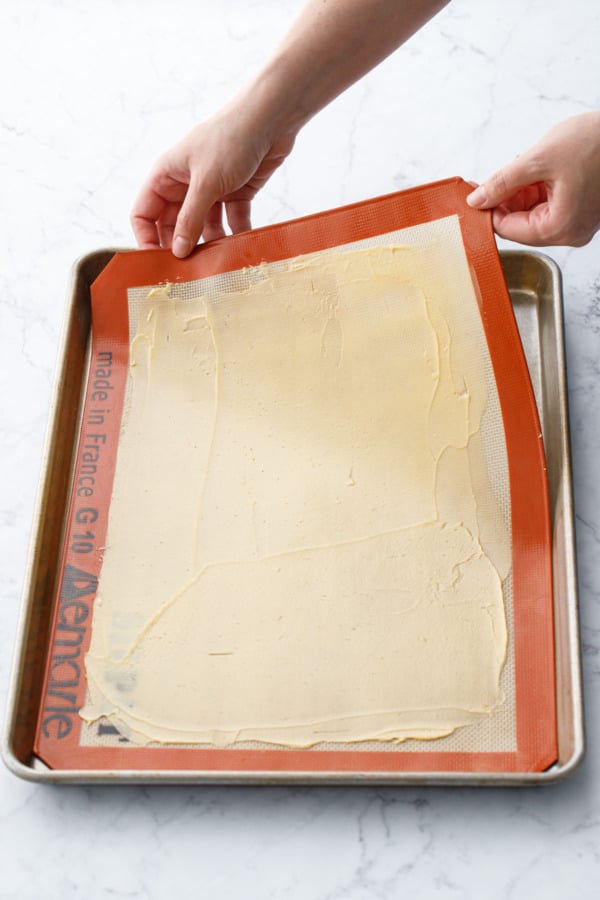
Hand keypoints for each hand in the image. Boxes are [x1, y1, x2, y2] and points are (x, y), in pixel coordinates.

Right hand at [131, 106, 296, 256]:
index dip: (147, 238)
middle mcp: (186, 184)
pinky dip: (236, 235)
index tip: (157, 263)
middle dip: (181, 247)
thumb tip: (177, 251)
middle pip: (174, 225)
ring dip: (211, 245)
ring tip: (218, 265)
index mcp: (166, 175)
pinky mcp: (237, 193)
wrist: (272, 118)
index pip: (144, 213)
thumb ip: (190, 219)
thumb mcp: (206, 182)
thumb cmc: (231, 138)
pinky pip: (232, 222)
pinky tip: (242, 249)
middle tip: (189, 273)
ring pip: (205, 227)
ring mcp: (212, 190)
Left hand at [467, 111, 599, 246]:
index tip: (474, 192)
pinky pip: (550, 205)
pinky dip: (539, 187)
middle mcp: (571, 232)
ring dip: (523, 190)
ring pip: (534, 213)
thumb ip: (503, 182)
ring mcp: (578, 223)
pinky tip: (540, 166)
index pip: (507, 229)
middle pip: (520, 223)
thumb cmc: (598, 142)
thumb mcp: (539, 159)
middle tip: (499, 172)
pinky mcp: (583, 210)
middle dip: (507, 197)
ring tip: (528, 163)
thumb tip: (478, 198)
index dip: (488, 209)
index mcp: (560, 227)